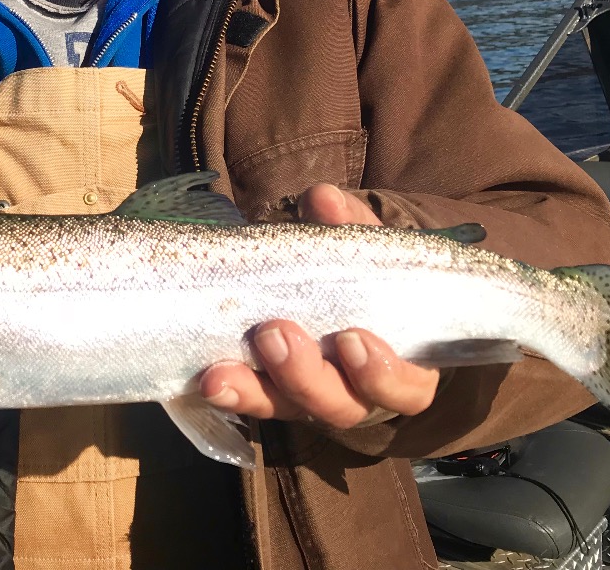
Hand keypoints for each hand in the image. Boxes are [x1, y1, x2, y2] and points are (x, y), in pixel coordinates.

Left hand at [198, 183, 439, 428]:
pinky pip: (251, 400)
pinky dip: (230, 391)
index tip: (352, 339)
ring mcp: (311, 399)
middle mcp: (357, 395)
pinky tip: (205, 377)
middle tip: (275, 334)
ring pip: (287, 408)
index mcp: (401, 368)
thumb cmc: (365, 275)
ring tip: (220, 372)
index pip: (404, 388)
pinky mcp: (271, 395)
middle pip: (337, 406)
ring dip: (253, 391)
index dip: (382, 374)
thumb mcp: (363, 247)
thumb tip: (324, 200)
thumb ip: (349, 225)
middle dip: (303, 375)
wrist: (339, 288)